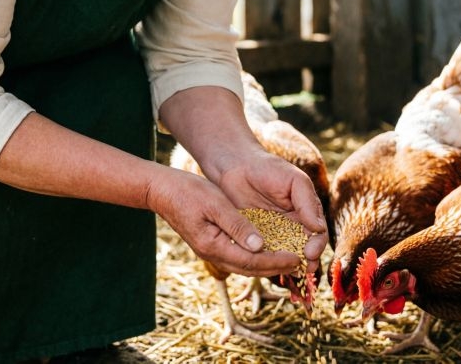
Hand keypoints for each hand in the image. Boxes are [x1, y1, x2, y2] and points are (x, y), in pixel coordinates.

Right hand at [149, 159, 325, 277]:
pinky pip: (236, 257)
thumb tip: (260, 245)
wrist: (161, 190)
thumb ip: (237, 225)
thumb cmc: (188, 192)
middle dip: (275, 267)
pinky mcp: (209, 244)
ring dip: (266, 265)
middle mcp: (212, 253)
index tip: (296, 258)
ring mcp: (209, 251)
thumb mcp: (216, 204)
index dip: (276, 261)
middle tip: (298, 263)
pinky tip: (265, 249)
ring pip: (243, 266)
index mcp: (213, 246)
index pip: (251, 261)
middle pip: (249, 269)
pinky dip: (254, 257)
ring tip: (287, 258)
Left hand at [214, 146, 328, 270]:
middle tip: (303, 268)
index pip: (317, 234)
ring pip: (283, 255)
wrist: (235, 166)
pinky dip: (265, 262)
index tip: (310, 252)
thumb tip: (319, 228)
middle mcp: (292, 227)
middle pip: (303, 250)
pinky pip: (262, 254)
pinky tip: (265, 268)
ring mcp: (273, 235)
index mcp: (305, 214)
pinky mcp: (254, 239)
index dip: (317, 245)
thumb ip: (307, 202)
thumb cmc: (268, 168)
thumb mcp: (294, 180)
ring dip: (287, 266)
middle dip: (305, 261)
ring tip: (288, 272)